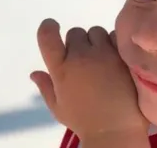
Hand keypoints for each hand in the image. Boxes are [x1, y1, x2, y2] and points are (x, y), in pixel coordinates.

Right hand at [30, 18, 147, 140]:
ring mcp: (103, 54)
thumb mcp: (59, 108)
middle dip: (79, 42)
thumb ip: (46, 87)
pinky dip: (114, 43)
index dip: (48, 28)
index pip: (48, 36)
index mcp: (61, 69)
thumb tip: (34, 73)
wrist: (116, 129)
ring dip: (97, 41)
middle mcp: (80, 57)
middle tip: (86, 59)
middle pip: (76, 32)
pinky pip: (115, 36)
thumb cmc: (85, 121)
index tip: (53, 27)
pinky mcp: (122, 55)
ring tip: (103, 59)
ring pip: (97, 31)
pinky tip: (116, 58)